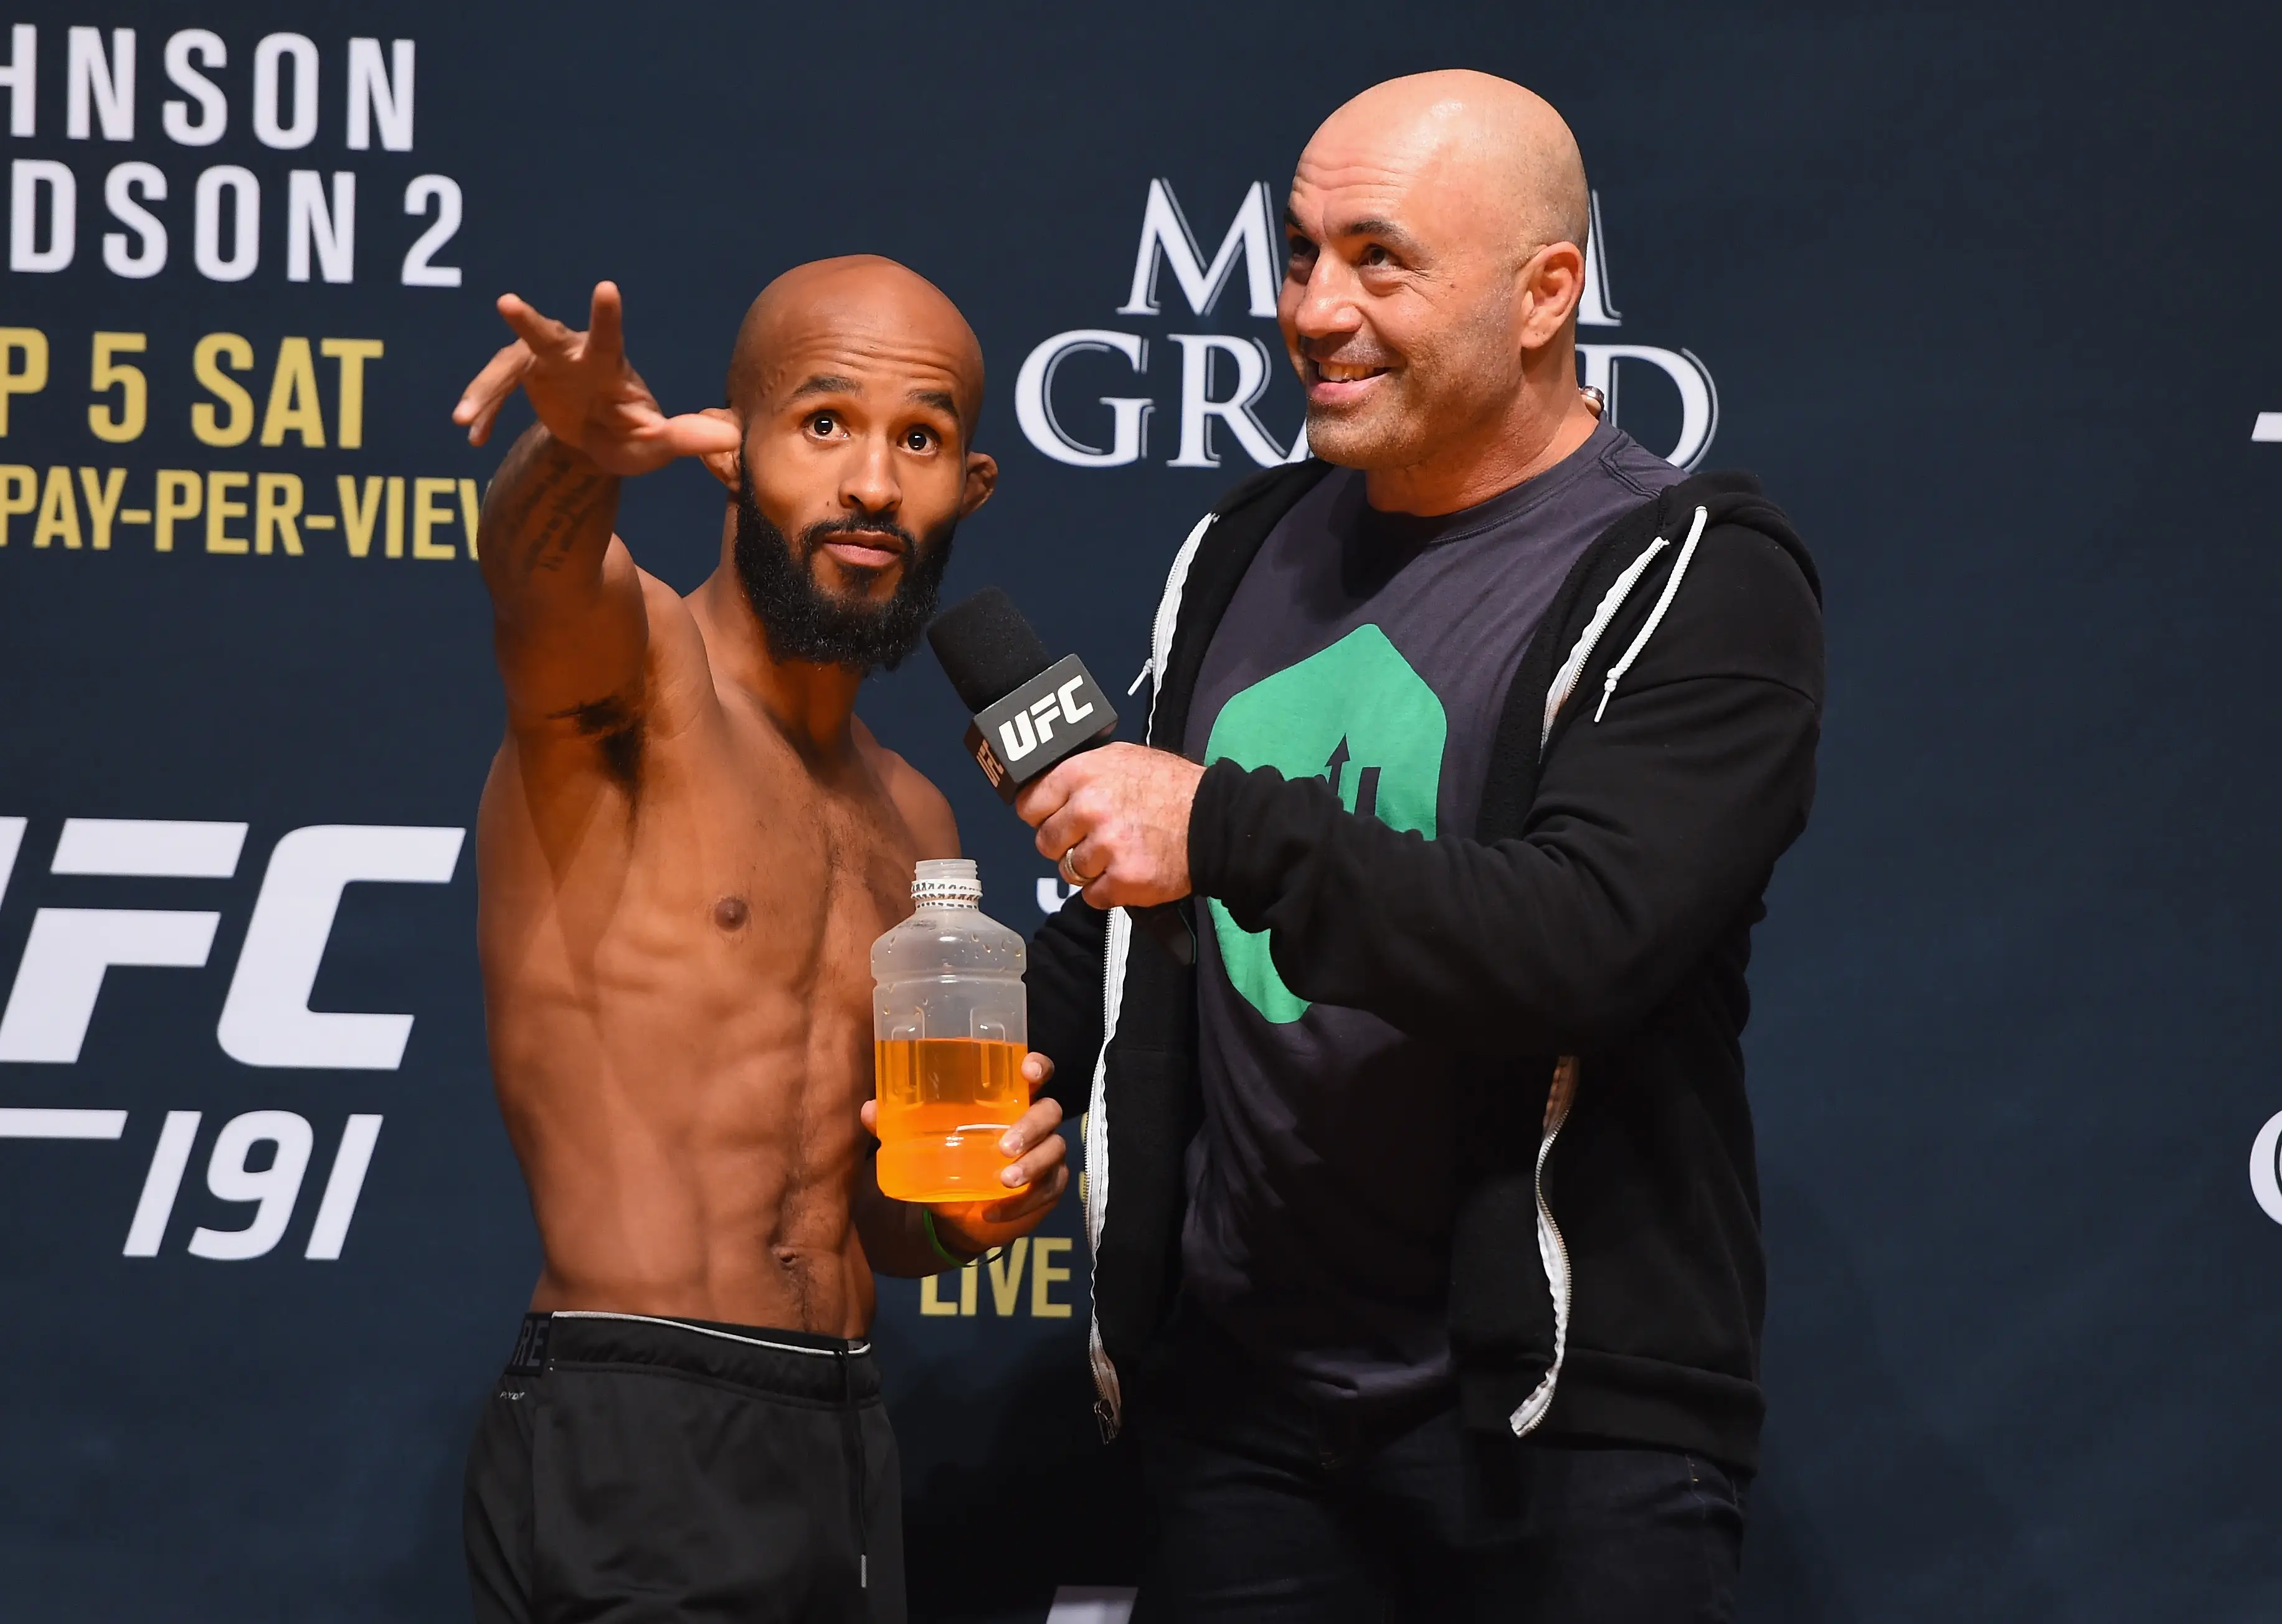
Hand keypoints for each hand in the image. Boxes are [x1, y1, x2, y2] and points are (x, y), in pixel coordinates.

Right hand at [451, 280, 740, 475]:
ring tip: (462, 419)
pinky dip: (485, 413)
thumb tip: (731, 438)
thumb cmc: (633, 437)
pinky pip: (496, 391)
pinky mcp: (522, 377)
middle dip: (528, 320)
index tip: (607, 288)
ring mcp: (543, 363)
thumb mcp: (656, 446)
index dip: (607, 313)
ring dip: (486, 392)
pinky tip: (473, 439)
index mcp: (608, 365)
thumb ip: (686, 439)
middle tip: (506, 302)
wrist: (600, 442)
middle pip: (547, 334)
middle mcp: (572, 354)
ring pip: (506, 367)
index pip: (610, 335)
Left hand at [859, 1053, 1069, 1252]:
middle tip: (1004, 1146)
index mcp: (1009, 1098)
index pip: (1036, 1073)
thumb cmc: (947, 1159)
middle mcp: (1034, 1121)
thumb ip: (897, 1124)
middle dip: (1031, 1126)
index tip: (1029, 1072)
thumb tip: (869, 1109)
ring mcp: (1046, 1153)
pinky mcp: (1048, 1186)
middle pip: (1050, 1111)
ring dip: (1032, 1165)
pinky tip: (994, 1211)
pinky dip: (1023, 1203)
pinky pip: (1049, 1190)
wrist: (956, 1213)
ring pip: (1055, 1150)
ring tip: (1004, 1181)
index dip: (1039, 1067)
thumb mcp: (921, 1140)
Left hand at [1016, 743, 1203, 908]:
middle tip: (1092, 839)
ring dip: (1089, 868)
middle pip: (1046, 842)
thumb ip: (1082, 773)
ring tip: (1117, 854)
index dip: (1041, 815)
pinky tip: (1127, 871)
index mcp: (1082, 774)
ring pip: (1069, 871)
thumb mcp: (1122, 758)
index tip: (1053, 820)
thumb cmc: (1170, 787)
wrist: (1216, 821)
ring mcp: (1106, 846)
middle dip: (1065, 844)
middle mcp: (1089, 808)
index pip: (1029, 804)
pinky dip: (1108, 890)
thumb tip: (1047, 789)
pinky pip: (1092, 896)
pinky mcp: (1123, 880)